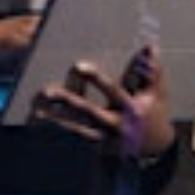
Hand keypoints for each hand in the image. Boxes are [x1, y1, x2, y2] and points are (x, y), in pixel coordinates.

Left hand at [29, 44, 175, 159]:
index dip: (96, 79)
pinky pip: (74, 141)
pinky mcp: (96, 148)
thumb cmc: (154, 113)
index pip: (113, 90)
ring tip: (36, 109)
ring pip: (77, 129)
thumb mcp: (157, 93)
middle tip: (46, 90)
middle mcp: (117, 125)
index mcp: (132, 108)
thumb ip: (152, 70)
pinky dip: (58, 133)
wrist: (155, 149)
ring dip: (56, 120)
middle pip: (88, 112)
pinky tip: (39, 123)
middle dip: (68, 101)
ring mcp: (105, 139)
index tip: (78, 65)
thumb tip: (151, 46)